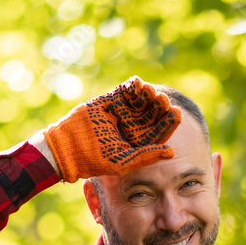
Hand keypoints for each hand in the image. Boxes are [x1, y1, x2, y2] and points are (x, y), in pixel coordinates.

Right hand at [44, 76, 181, 181]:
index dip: (169, 122)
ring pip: (141, 100)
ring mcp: (123, 112)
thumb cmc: (95, 159)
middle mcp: (133, 127)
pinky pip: (125, 90)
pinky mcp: (110, 100)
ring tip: (150, 90)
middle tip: (163, 99)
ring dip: (147, 94)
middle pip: (153, 114)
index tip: (177, 113)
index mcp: (140, 143)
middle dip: (159, 106)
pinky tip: (137, 83)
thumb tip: (172, 152)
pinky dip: (132, 85)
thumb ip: (147, 156)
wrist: (68, 146)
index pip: (159, 131)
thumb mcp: (123, 161)